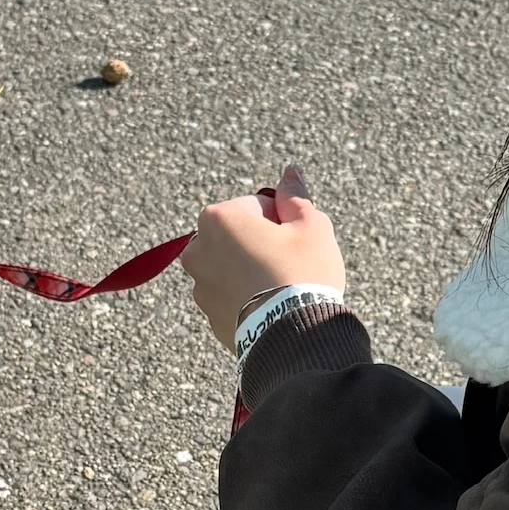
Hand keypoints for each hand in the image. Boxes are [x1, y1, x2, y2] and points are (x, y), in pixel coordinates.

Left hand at [181, 164, 344, 348]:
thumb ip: (295, 196)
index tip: (293, 240)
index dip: (280, 220)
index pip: (255, 206)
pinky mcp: (208, 313)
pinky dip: (246, 296)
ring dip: (252, 269)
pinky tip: (270, 307)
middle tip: (289, 263)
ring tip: (280, 287)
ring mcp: (200, 284)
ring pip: (233, 265)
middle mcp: (197, 249)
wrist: (293, 337)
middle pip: (239, 235)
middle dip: (262, 243)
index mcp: (218, 219)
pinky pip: (230, 295)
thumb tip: (290, 172)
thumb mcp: (311, 226)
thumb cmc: (302, 274)